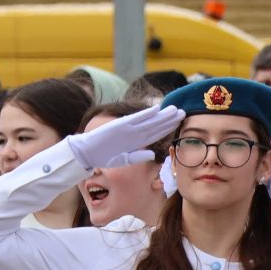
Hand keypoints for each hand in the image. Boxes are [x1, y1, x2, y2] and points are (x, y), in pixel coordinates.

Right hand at [64, 104, 184, 172]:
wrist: (87, 152)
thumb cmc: (103, 157)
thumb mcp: (124, 160)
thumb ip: (138, 157)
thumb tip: (153, 155)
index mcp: (136, 141)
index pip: (156, 133)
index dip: (168, 127)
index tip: (179, 122)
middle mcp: (134, 133)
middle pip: (156, 125)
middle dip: (169, 119)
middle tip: (183, 112)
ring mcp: (128, 128)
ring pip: (149, 121)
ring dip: (162, 115)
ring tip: (174, 110)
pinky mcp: (120, 126)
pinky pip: (135, 120)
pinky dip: (145, 114)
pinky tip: (156, 109)